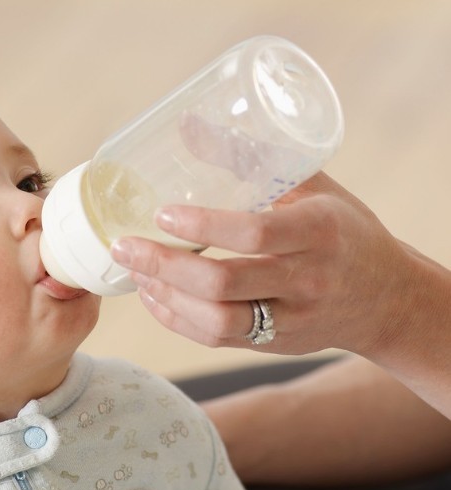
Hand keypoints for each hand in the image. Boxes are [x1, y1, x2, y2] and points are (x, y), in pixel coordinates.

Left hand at [110, 172, 415, 355]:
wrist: (387, 298)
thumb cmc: (344, 230)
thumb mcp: (312, 185)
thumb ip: (251, 158)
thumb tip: (186, 124)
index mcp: (319, 231)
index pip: (255, 233)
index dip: (203, 225)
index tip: (161, 214)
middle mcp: (307, 279)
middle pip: (224, 283)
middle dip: (164, 266)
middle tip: (125, 247)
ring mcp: (291, 319)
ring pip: (217, 321)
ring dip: (166, 297)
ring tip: (135, 272)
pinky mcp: (276, 344)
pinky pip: (218, 339)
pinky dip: (178, 320)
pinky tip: (154, 297)